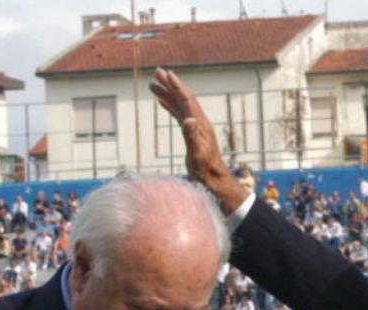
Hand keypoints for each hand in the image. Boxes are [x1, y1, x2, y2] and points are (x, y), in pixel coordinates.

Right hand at [149, 67, 248, 213]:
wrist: (214, 180)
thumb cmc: (205, 170)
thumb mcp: (197, 154)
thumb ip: (192, 136)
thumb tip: (188, 119)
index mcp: (200, 125)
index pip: (187, 101)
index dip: (177, 87)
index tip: (167, 74)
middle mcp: (199, 123)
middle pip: (184, 98)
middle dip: (171, 85)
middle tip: (157, 72)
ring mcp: (196, 128)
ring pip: (180, 105)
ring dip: (168, 94)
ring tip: (154, 84)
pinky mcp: (192, 134)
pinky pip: (179, 115)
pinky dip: (170, 106)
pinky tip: (163, 102)